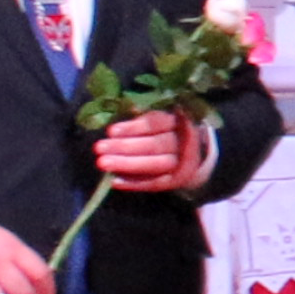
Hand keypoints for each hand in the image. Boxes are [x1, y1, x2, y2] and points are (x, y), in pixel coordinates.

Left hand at [95, 107, 210, 193]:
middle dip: (125, 147)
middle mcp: (184, 143)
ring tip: (102, 163)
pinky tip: (115, 181)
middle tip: (99, 148)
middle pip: (155, 145)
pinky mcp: (176, 181)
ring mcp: (182, 164)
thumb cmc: (170, 132)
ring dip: (127, 164)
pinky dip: (134, 183)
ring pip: (155, 165)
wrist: (195, 156)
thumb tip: (125, 110)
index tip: (110, 131)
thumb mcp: (162, 119)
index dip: (134, 127)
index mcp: (180, 121)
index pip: (156, 123)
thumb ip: (144, 117)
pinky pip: (155, 183)